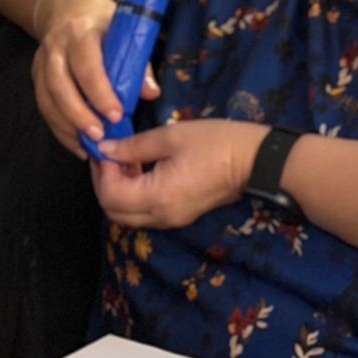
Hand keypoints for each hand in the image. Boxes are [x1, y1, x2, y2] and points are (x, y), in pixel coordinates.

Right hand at [30, 0, 160, 158]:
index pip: (86, 64)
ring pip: (46, 99)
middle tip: (100, 136)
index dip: (100, 92)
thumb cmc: (103, 24)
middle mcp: (56, 46)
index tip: (117, 115)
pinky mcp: (36, 75)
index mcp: (81, 32)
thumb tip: (150, 93)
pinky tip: (77, 144)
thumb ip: (138, 63)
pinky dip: (59, 129)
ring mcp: (42, 61)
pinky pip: (44, 107)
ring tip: (88, 146)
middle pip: (59, 85)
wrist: (69, 7)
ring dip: (67, 127)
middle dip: (79, 115)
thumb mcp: (124, 32)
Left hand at [93, 120, 267, 229]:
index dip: (101, 172)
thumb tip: (104, 149)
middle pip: (114, 213)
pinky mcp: (180, 216)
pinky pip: (145, 213)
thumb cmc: (215, 143)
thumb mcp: (170, 137)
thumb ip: (133, 146)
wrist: (256, 161)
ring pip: (128, 216)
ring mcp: (172, 220)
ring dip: (119, 190)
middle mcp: (162, 216)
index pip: (110, 196)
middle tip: (109, 156)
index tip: (104, 148)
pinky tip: (141, 170)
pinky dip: (134, 195)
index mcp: (157, 197)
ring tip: (125, 160)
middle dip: (105, 184)